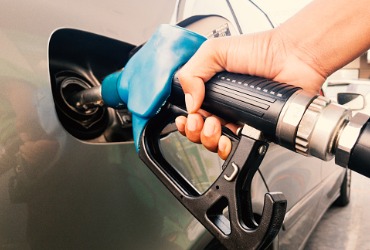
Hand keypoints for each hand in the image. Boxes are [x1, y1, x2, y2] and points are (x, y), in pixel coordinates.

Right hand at [175, 28, 325, 158]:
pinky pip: (238, 147)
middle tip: (200, 121)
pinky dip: (227, 149)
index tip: (186, 118)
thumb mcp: (215, 51)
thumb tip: (189, 102)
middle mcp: (224, 107)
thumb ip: (192, 72)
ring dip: (208, 140)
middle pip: (199, 132)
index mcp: (212, 90)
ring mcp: (239, 120)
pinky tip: (226, 140)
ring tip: (214, 126)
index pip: (191, 113)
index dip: (186, 120)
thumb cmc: (260, 50)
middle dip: (194, 131)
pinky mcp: (255, 130)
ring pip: (214, 143)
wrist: (291, 58)